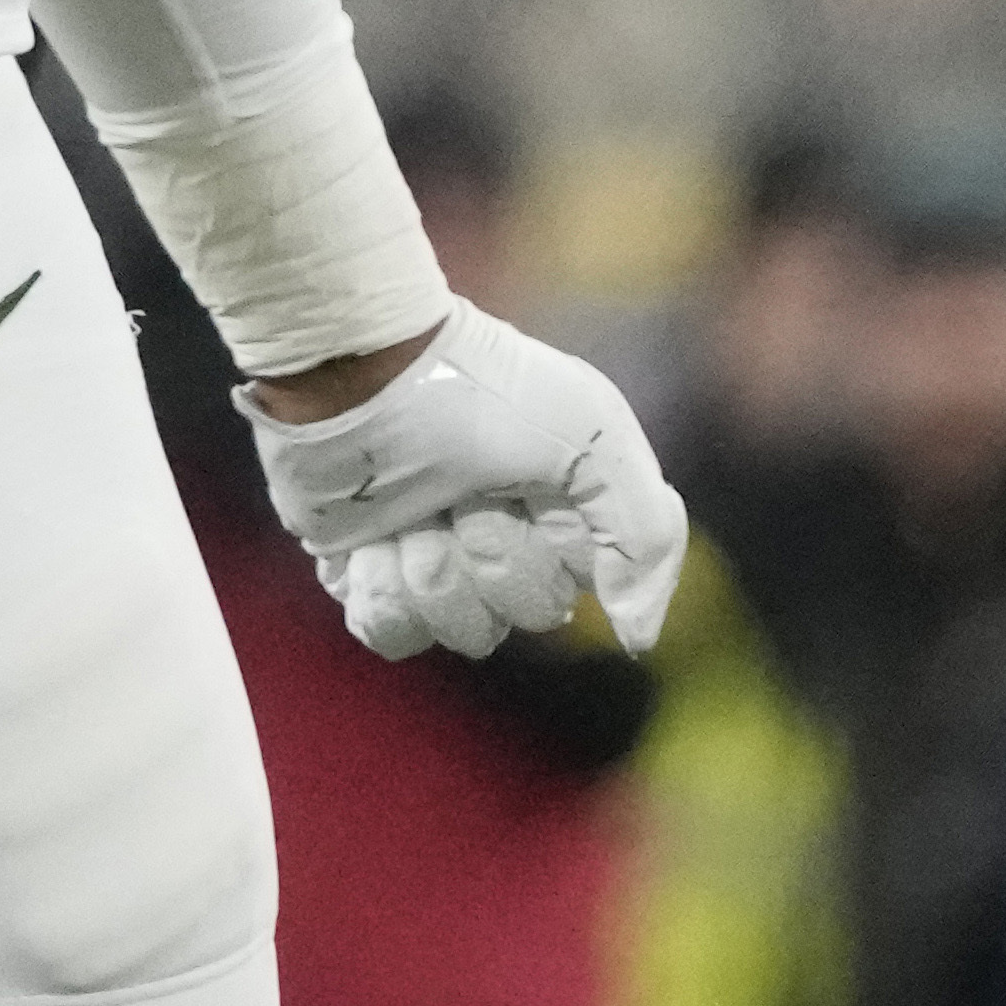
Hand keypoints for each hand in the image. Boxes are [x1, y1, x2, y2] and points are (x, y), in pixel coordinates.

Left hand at [246, 298, 691, 659]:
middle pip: (520, 616)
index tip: (523, 488)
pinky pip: (388, 632)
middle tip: (461, 491)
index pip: (568, 593)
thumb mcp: (596, 432)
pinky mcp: (364, 570)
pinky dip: (381, 586)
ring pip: (458, 631)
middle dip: (488, 552)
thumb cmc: (480, 386)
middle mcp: (500, 551)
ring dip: (433, 567)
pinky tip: (372, 538)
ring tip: (413, 507)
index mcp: (560, 523)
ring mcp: (430, 563)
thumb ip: (647, 538)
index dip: (546, 550)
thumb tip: (636, 639)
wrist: (357, 366)